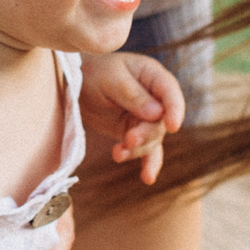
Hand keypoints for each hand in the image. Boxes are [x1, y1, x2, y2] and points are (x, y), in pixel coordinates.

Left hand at [79, 52, 183, 184]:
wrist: (75, 83)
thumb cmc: (94, 72)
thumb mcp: (110, 78)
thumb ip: (133, 95)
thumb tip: (157, 114)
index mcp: (153, 76)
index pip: (170, 93)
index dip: (174, 110)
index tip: (172, 126)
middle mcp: (155, 99)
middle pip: (160, 122)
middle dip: (146, 134)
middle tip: (129, 139)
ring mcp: (146, 118)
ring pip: (152, 139)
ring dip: (137, 149)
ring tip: (117, 153)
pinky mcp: (134, 133)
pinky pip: (146, 151)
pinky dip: (147, 164)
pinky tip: (148, 178)